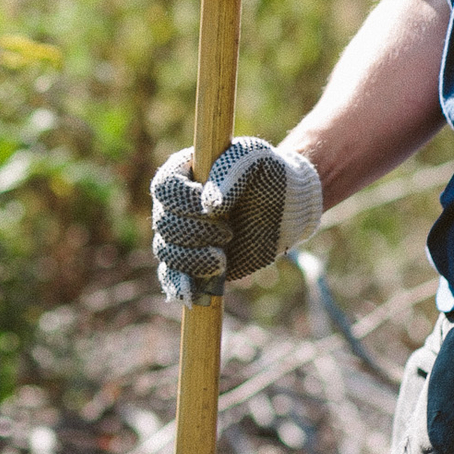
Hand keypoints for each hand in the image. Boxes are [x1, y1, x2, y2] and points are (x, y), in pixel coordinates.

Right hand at [150, 138, 324, 301]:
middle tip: (229, 232)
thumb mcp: (255, 158)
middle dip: (195, 233)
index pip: (164, 187)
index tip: (213, 208)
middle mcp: (176, 205)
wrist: (289, 207)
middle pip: (164, 224)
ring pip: (167, 252)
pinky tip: (193, 294)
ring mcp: (183, 234)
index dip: (182, 201)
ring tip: (222, 259)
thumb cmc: (271, 173)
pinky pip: (173, 276)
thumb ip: (231, 172)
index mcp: (184, 172)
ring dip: (192, 259)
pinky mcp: (194, 260)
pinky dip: (180, 285)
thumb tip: (210, 205)